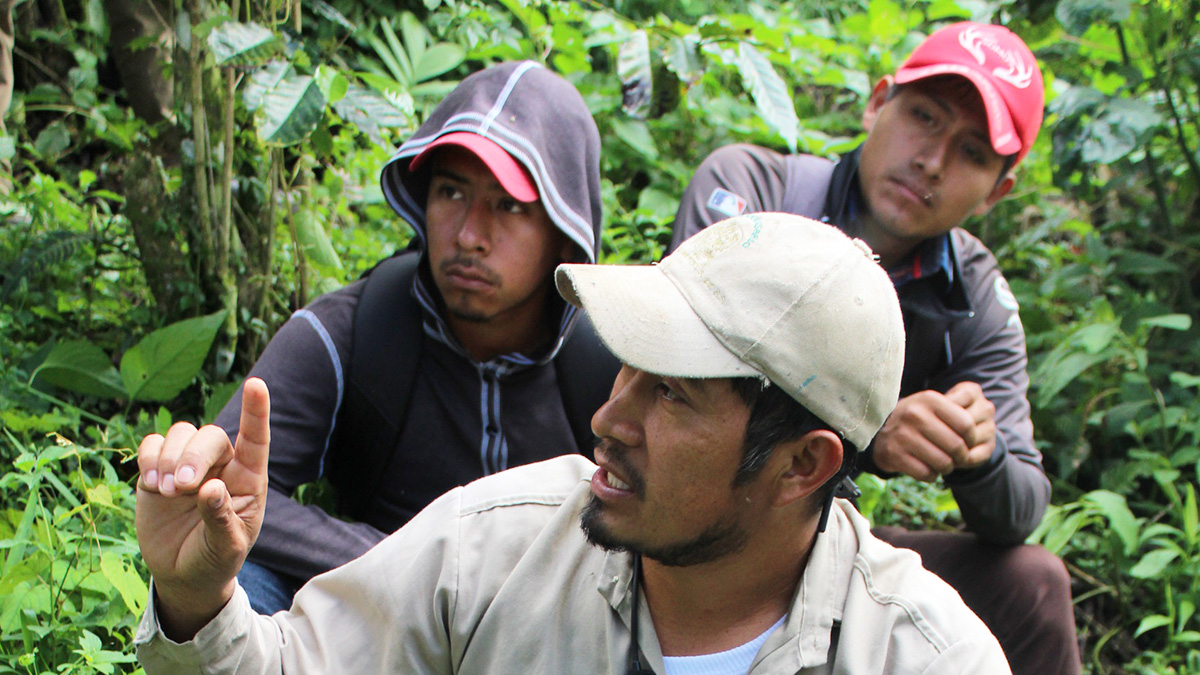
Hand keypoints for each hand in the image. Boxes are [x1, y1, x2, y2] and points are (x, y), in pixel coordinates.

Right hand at [135, 377, 270, 639]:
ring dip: (169, 458)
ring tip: (167, 491)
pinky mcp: (157, 471)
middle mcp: (220, 465)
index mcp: (248, 479)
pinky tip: (151, 483)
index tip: (256, 385)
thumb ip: (221, 518)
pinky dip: (149, 458)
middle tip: (182, 487)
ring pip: (179, 433)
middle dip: (193, 455)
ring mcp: (188, 465)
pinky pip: (152, 444)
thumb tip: (212, 488)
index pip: (256, 439)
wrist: (185, 574)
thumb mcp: (226, 547)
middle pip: (209, 435)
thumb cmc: (216, 558)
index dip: (256, 412)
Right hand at [871, 381, 995, 481]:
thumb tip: (986, 421)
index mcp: (930, 399)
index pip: (966, 424)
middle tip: (955, 457)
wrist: (880, 430)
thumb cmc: (918, 419)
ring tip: (942, 463)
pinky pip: (927, 474)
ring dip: (946, 468)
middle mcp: (915, 414)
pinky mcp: (894, 454)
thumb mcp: (936, 404)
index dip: (973, 438)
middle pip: (956, 446)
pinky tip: (926, 468)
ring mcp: (902, 435)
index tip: (967, 442)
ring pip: (943, 463)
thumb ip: (961, 410)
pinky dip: (931, 475)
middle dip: (960, 457)